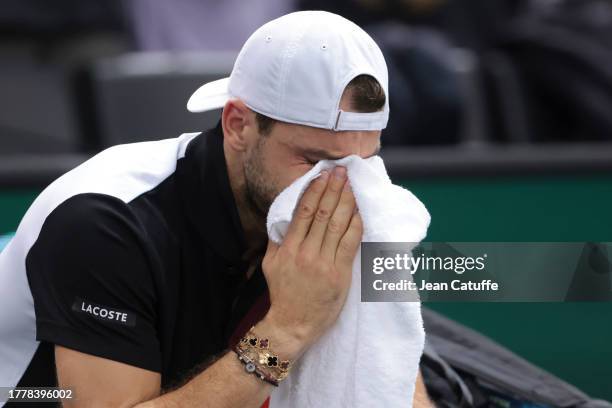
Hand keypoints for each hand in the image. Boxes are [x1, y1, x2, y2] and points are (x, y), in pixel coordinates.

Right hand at [259, 166, 362, 359]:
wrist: (293, 324)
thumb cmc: (282, 293)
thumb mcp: (270, 264)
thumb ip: (277, 240)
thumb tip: (285, 216)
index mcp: (288, 248)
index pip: (304, 212)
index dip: (315, 191)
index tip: (322, 175)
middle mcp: (306, 253)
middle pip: (323, 214)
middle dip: (333, 189)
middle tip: (341, 171)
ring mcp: (324, 264)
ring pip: (338, 225)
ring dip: (346, 202)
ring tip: (351, 186)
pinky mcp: (340, 274)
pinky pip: (350, 244)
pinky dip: (356, 225)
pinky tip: (359, 212)